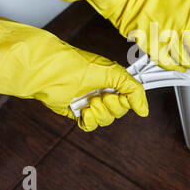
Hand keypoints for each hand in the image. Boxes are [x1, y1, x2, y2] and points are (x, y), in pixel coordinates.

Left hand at [0, 18, 147, 131]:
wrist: (46, 72)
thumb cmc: (75, 65)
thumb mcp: (111, 73)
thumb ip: (133, 89)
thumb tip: (144, 110)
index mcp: (112, 80)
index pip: (130, 97)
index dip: (129, 101)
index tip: (122, 97)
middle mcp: (102, 91)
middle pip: (119, 111)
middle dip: (112, 106)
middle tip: (101, 97)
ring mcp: (90, 101)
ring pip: (106, 119)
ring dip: (100, 113)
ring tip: (90, 102)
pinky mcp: (77, 111)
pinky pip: (90, 125)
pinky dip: (89, 121)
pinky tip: (84, 111)